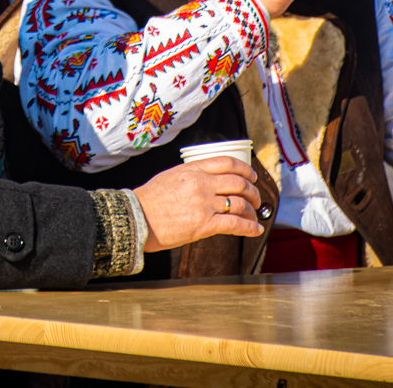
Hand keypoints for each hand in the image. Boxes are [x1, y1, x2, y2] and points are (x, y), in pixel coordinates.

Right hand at [134, 158, 265, 251]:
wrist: (136, 217)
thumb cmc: (149, 200)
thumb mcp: (171, 176)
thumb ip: (192, 176)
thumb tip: (209, 182)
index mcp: (193, 169)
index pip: (227, 163)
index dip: (245, 169)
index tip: (252, 176)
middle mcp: (201, 183)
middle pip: (238, 183)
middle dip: (252, 191)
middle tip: (256, 199)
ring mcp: (204, 203)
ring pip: (240, 203)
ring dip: (252, 210)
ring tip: (254, 215)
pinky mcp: (204, 224)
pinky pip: (235, 224)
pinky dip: (249, 227)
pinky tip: (255, 230)